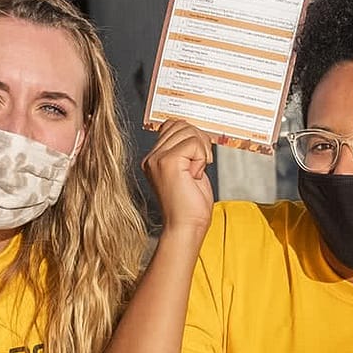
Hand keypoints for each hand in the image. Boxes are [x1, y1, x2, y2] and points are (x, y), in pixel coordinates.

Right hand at [143, 119, 214, 235]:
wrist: (186, 227)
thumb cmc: (191, 206)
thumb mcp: (189, 170)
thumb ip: (187, 150)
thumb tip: (195, 131)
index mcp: (154, 159)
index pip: (173, 126)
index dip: (193, 137)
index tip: (198, 158)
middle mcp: (152, 157)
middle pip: (182, 125)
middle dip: (200, 142)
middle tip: (199, 166)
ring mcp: (157, 159)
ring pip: (188, 131)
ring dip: (201, 151)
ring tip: (195, 172)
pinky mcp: (167, 162)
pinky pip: (194, 144)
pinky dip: (201, 158)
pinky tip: (194, 175)